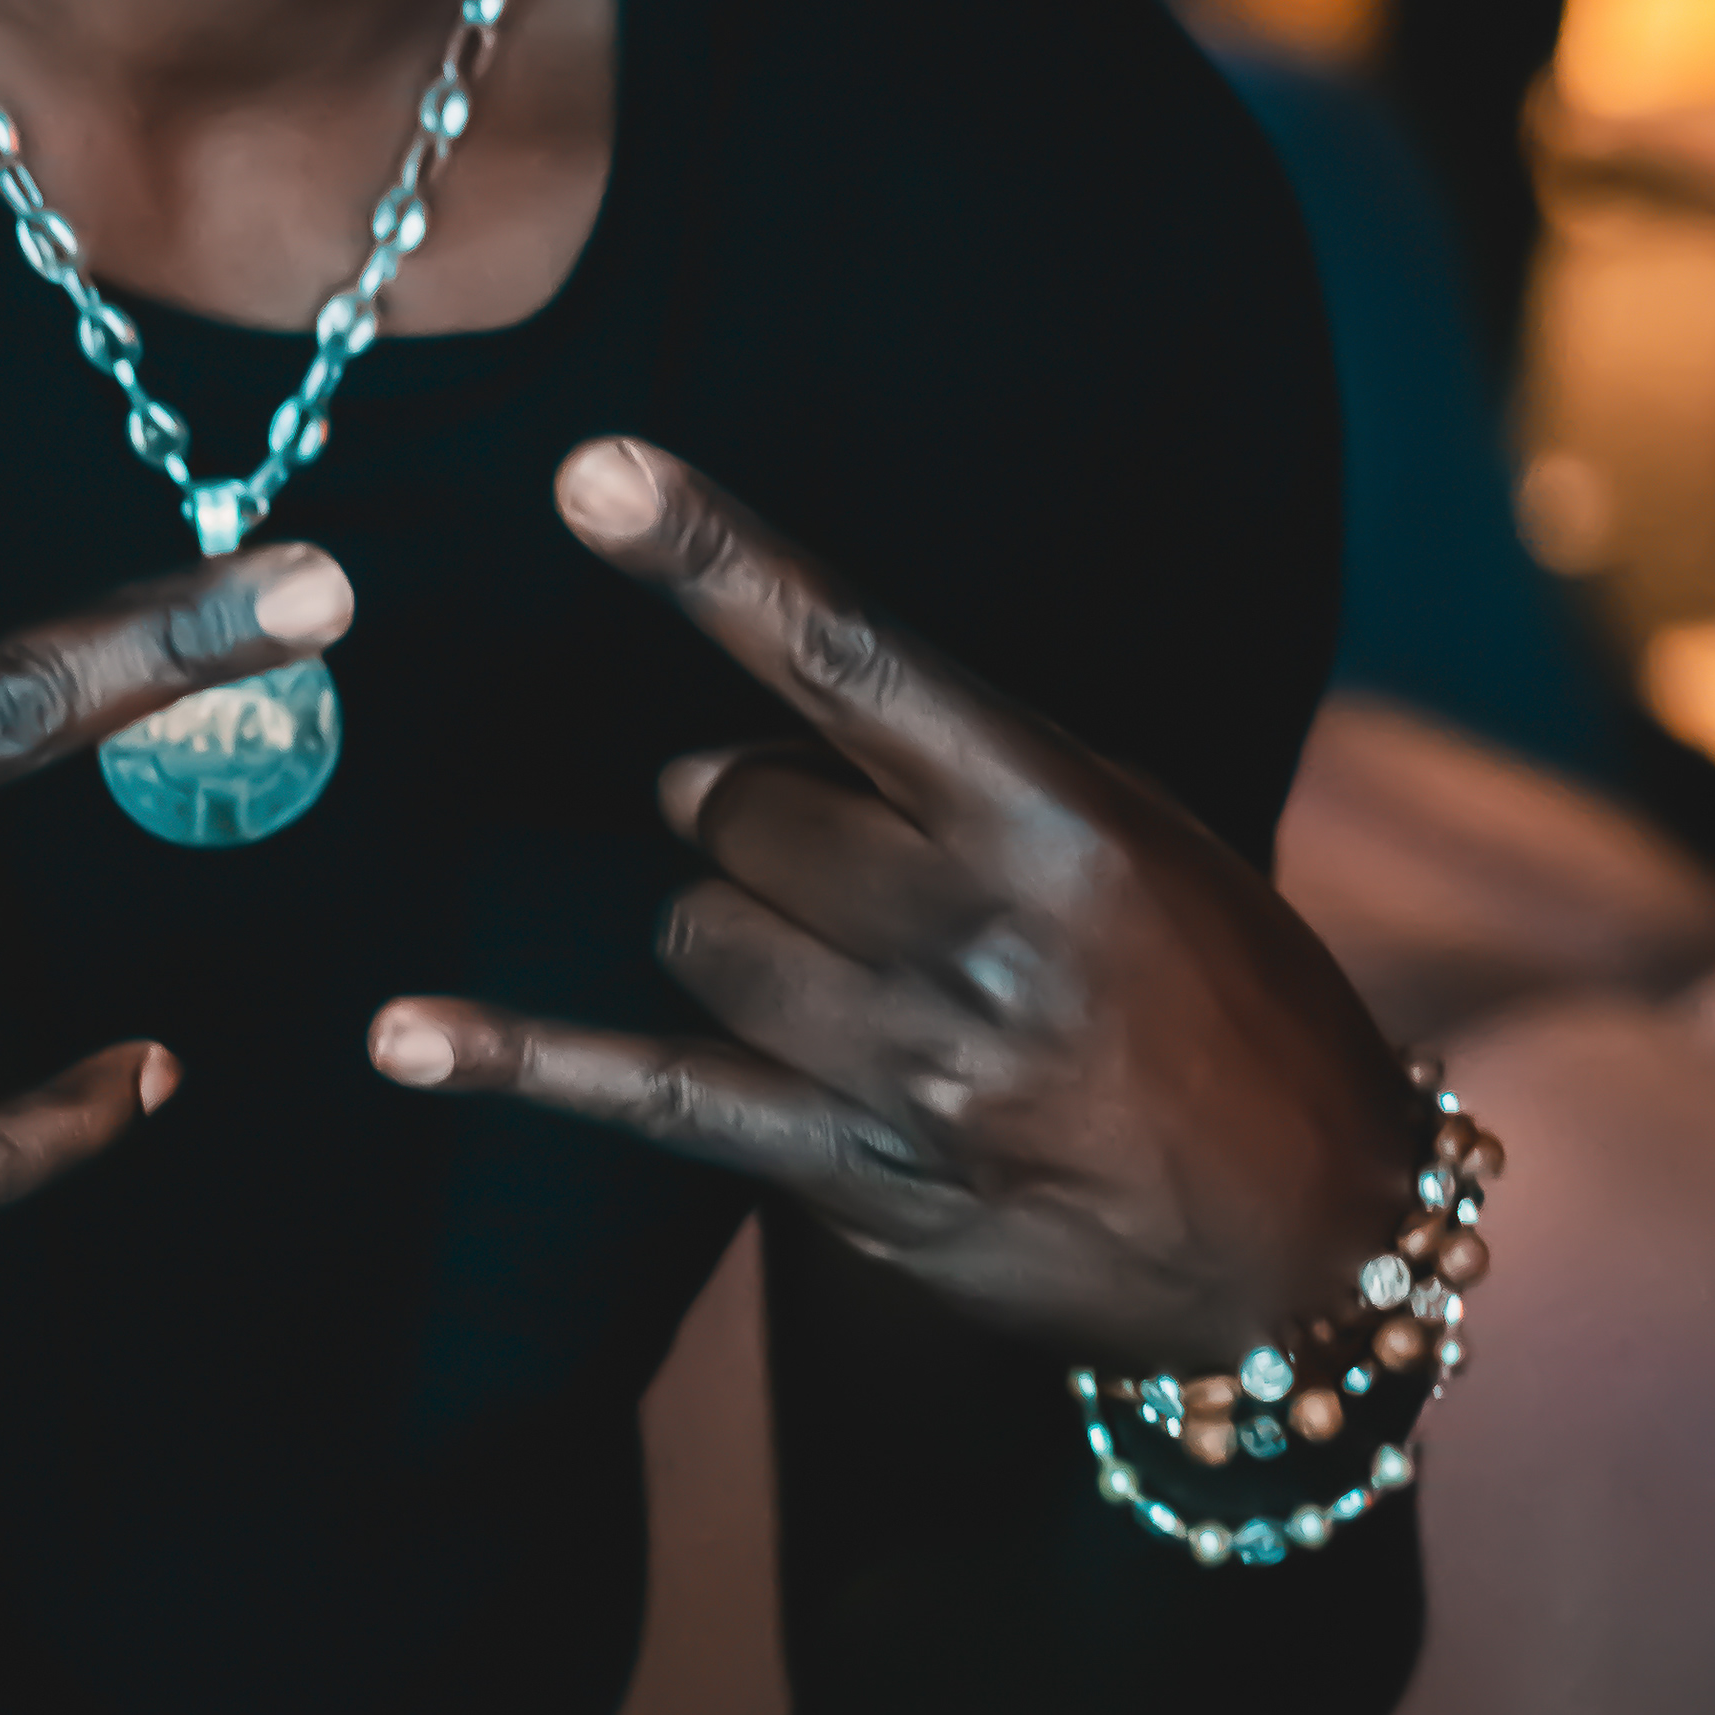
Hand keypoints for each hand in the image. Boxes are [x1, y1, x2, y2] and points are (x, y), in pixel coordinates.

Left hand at [369, 440, 1404, 1372]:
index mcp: (1055, 820)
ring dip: (734, 930)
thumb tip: (741, 739)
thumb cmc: (1217, 998)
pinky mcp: (857, 1179)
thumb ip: (957, 773)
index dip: (713, 559)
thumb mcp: (1135, 838)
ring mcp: (909, 1068)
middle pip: (734, 805)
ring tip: (845, 970)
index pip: (848, 659)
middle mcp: (974, 936)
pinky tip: (406, 1035)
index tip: (597, 476)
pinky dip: (520, 1058)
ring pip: (696, 932)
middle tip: (837, 854)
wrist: (1307, 1237)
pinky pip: (651, 1096)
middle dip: (747, 808)